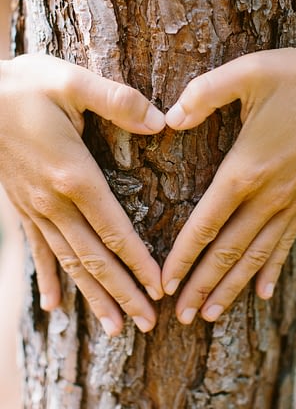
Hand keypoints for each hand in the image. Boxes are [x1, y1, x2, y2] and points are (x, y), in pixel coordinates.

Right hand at [0, 54, 164, 334]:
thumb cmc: (25, 86)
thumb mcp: (73, 82)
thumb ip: (118, 101)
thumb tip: (161, 120)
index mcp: (73, 174)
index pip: (114, 230)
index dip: (138, 262)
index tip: (159, 290)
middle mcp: (53, 201)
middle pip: (94, 257)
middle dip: (122, 292)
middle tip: (148, 325)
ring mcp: (35, 207)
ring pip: (69, 262)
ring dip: (93, 295)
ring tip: (114, 326)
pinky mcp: (22, 205)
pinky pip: (38, 249)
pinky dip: (49, 278)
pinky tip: (54, 305)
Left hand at [162, 46, 295, 323]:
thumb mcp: (248, 73)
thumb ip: (203, 94)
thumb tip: (169, 118)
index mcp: (244, 170)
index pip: (205, 225)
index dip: (182, 257)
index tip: (164, 284)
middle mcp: (266, 196)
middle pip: (227, 252)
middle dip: (201, 286)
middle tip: (178, 317)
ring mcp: (289, 202)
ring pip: (255, 256)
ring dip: (231, 287)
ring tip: (209, 315)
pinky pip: (286, 244)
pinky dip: (271, 270)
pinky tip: (263, 292)